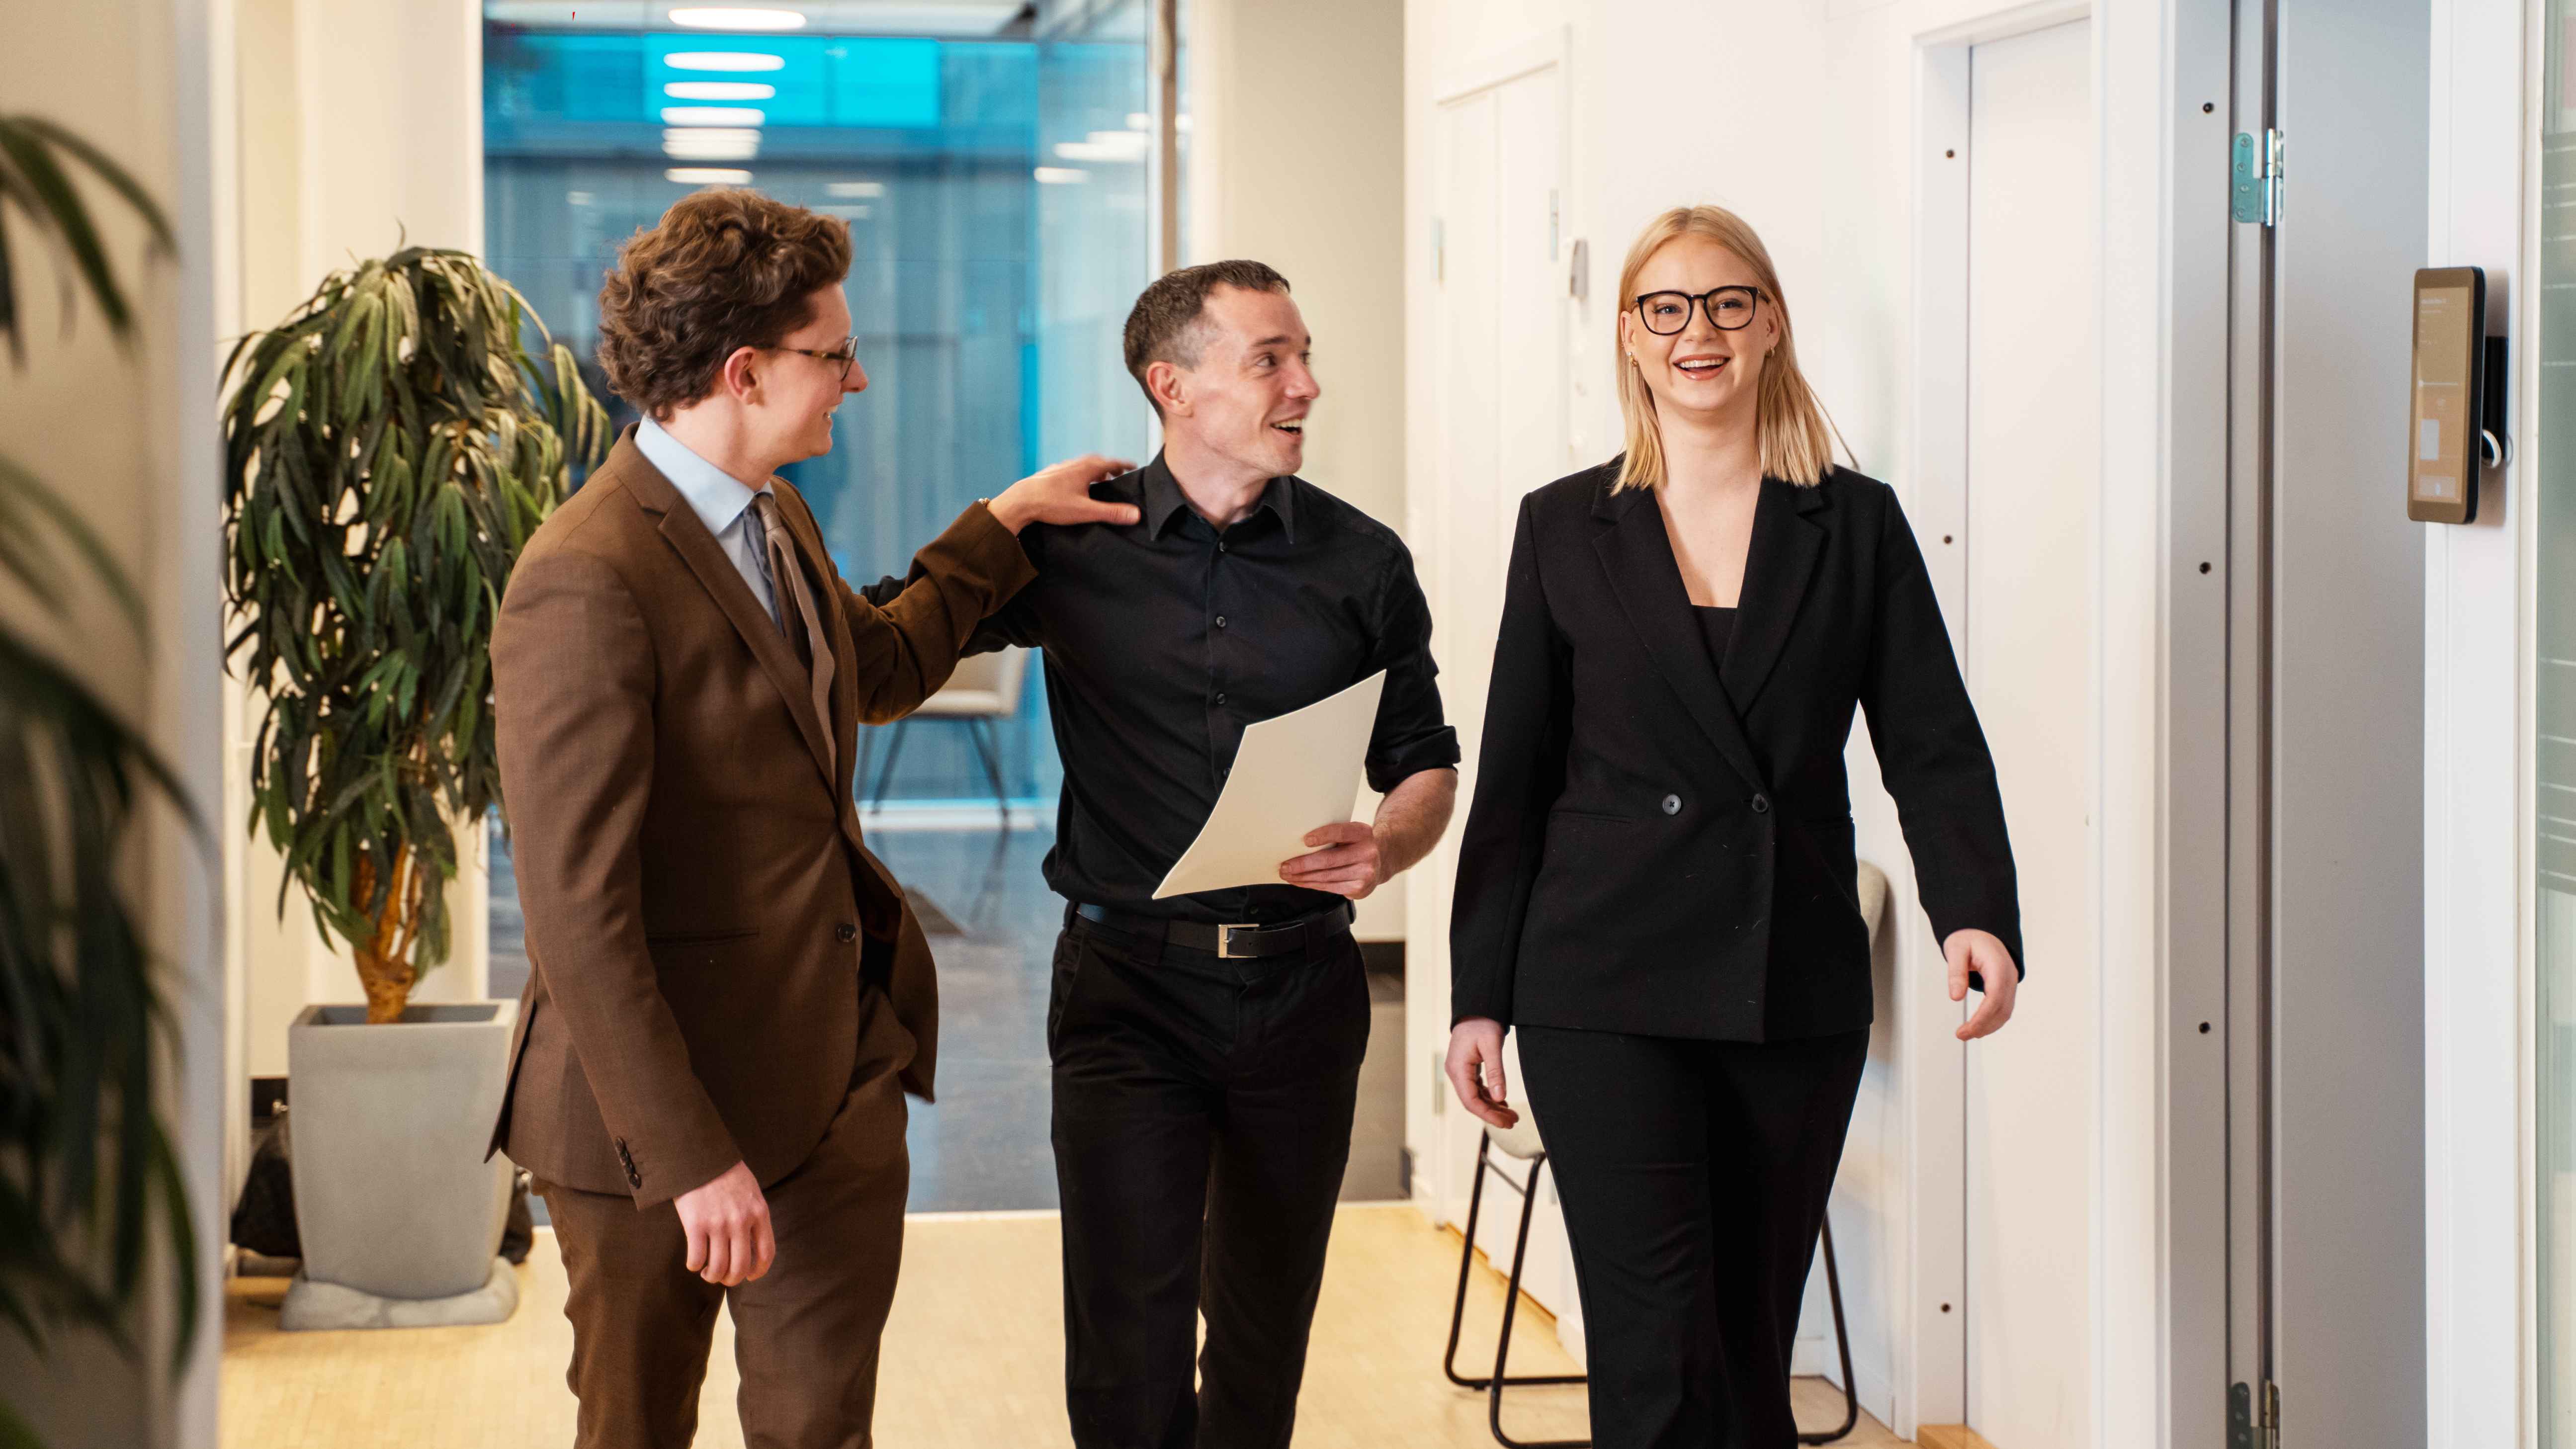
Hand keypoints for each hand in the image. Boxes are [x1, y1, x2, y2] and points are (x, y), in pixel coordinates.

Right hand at [672, 1160, 774, 1286]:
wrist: (700, 1155)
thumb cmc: (725, 1173)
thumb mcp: (751, 1191)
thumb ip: (754, 1216)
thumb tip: (750, 1247)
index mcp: (759, 1212)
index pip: (766, 1253)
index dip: (759, 1271)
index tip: (750, 1276)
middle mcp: (741, 1221)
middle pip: (740, 1266)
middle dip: (732, 1279)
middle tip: (723, 1277)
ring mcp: (719, 1223)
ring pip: (718, 1267)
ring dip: (712, 1275)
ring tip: (707, 1271)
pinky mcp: (696, 1224)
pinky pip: (697, 1258)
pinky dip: (694, 1266)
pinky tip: (694, 1262)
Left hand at [987, 454, 1140, 532]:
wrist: (1020, 501)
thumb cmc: (1052, 505)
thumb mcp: (1085, 511)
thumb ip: (1111, 512)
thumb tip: (1135, 514)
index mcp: (1085, 469)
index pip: (1111, 462)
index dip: (1124, 465)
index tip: (1134, 466)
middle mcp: (1073, 464)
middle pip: (1097, 461)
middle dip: (1109, 466)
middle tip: (1118, 473)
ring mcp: (1060, 468)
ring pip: (1082, 465)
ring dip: (1093, 469)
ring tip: (1099, 479)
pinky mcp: (1049, 475)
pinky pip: (1069, 470)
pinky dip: (1079, 474)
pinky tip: (1075, 484)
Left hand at [1279, 821, 1381, 898]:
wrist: (1381, 860)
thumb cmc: (1357, 844)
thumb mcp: (1351, 833)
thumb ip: (1334, 835)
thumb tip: (1301, 844)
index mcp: (1362, 833)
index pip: (1341, 832)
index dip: (1323, 836)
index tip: (1305, 840)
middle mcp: (1367, 853)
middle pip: (1329, 860)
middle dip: (1303, 864)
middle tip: (1285, 866)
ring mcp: (1364, 873)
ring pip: (1326, 877)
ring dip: (1303, 877)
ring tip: (1288, 875)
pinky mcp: (1359, 888)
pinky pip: (1329, 887)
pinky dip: (1312, 885)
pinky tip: (1301, 881)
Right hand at [1444, 1018, 1518, 1129]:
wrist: (1476, 1007)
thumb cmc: (1482, 1023)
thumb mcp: (1492, 1046)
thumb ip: (1496, 1072)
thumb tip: (1500, 1098)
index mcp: (1458, 1069)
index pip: (1470, 1101)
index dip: (1487, 1115)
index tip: (1504, 1122)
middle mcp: (1455, 1072)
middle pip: (1473, 1101)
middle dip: (1492, 1114)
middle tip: (1513, 1121)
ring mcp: (1460, 1070)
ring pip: (1475, 1096)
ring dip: (1492, 1107)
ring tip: (1511, 1115)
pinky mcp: (1466, 1068)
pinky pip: (1476, 1088)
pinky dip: (1489, 1096)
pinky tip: (1502, 1102)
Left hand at [1946, 929, 2019, 1039]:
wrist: (1981, 931)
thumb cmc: (1968, 938)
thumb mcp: (1956, 949)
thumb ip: (1956, 972)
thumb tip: (1955, 997)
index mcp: (1998, 966)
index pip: (1994, 998)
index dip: (1982, 1018)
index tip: (1965, 1030)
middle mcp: (2009, 976)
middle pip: (2002, 1009)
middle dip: (1983, 1026)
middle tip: (1961, 1035)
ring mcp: (2010, 983)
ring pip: (2005, 1012)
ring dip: (1988, 1026)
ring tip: (1966, 1034)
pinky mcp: (2006, 988)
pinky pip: (2004, 1008)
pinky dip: (1992, 1020)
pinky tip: (1978, 1027)